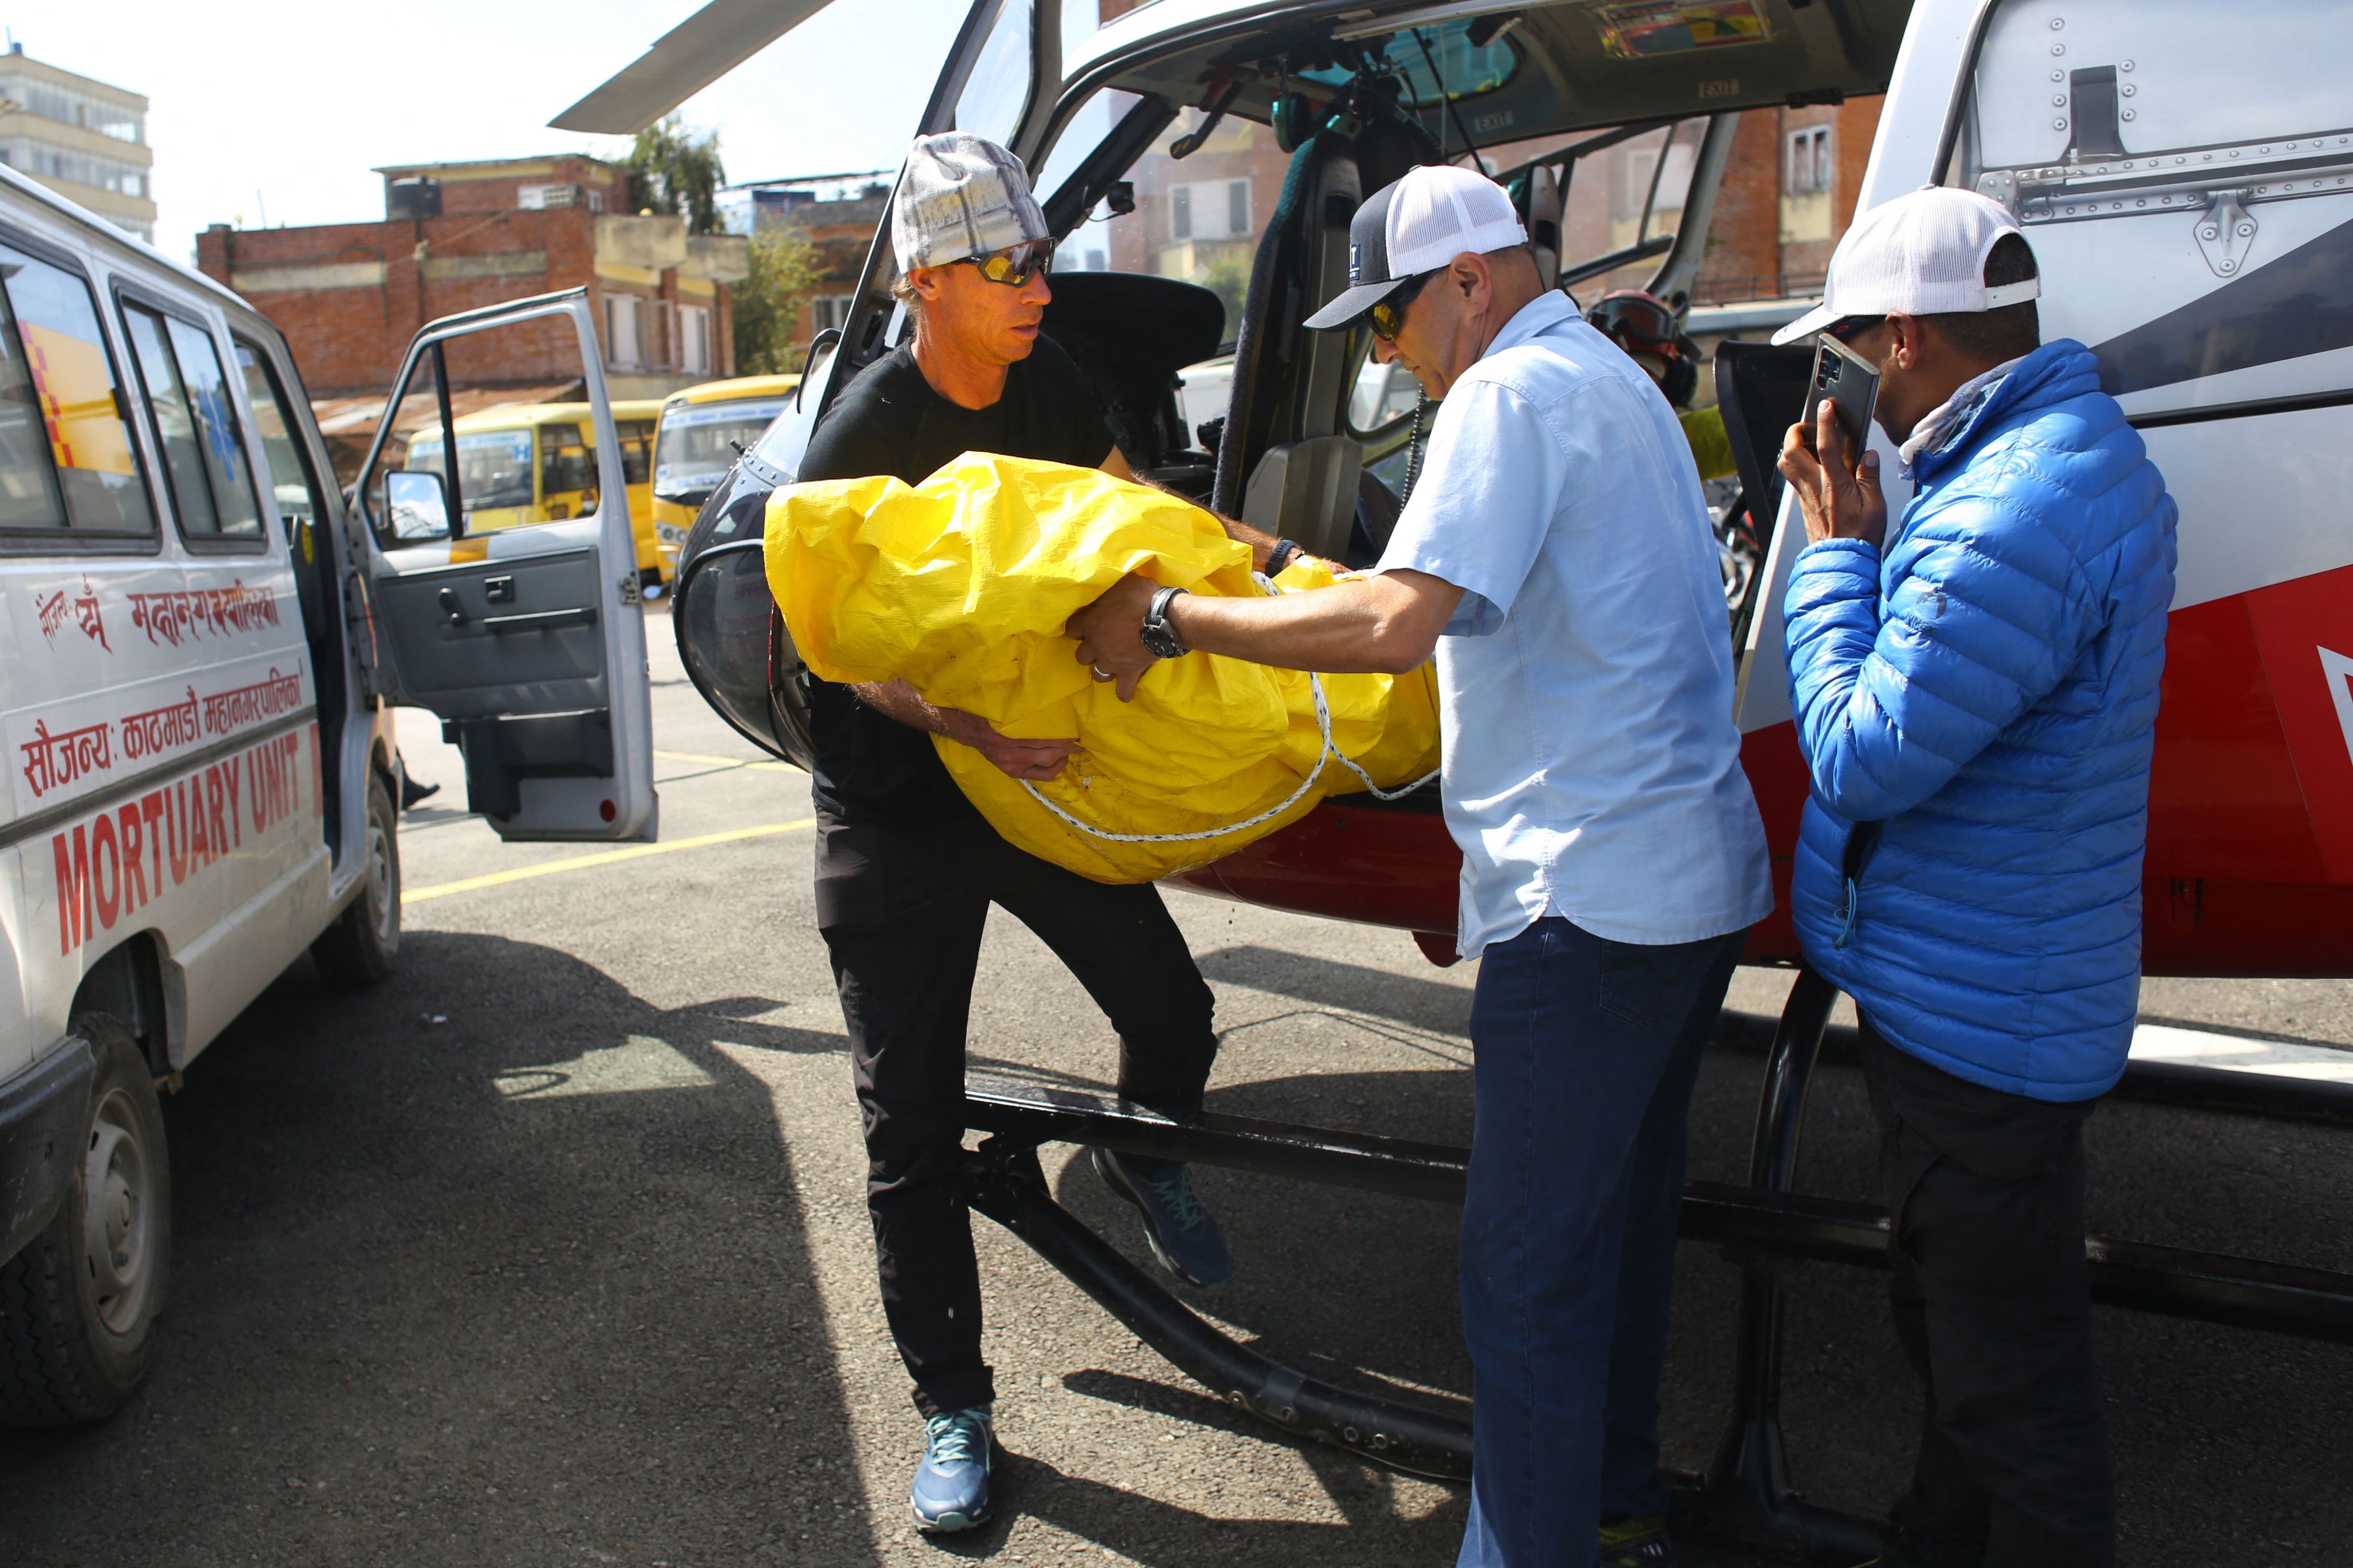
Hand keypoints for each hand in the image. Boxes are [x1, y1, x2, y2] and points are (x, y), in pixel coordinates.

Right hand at [935, 708, 1073, 779]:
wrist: (964, 726)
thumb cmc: (986, 711)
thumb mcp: (1003, 705)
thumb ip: (1024, 707)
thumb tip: (1053, 704)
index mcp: (1008, 733)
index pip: (1044, 737)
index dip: (1063, 735)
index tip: (1076, 729)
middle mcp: (1009, 752)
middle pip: (1049, 753)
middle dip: (1068, 747)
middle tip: (1080, 740)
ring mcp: (1011, 764)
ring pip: (1047, 765)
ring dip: (1063, 757)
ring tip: (1073, 749)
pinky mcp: (1012, 771)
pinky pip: (1039, 775)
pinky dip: (1052, 768)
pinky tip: (1059, 760)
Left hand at [1064, 571, 1161, 702]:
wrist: (1164, 618)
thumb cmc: (1142, 596)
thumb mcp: (1123, 582)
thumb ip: (1111, 589)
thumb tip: (1111, 583)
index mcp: (1090, 622)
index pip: (1072, 628)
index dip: (1078, 627)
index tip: (1085, 624)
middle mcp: (1096, 645)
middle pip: (1081, 655)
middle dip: (1089, 650)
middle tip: (1101, 643)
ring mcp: (1111, 662)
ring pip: (1097, 674)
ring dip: (1102, 669)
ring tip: (1110, 663)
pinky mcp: (1129, 672)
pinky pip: (1123, 690)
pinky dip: (1123, 692)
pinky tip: (1124, 692)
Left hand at [1778, 397, 1886, 548]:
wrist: (1841, 561)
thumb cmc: (1859, 537)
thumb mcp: (1875, 506)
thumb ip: (1870, 478)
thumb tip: (1868, 456)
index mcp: (1835, 484)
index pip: (1826, 446)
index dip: (1825, 423)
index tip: (1827, 406)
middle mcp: (1815, 487)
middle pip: (1792, 451)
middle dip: (1795, 431)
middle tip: (1808, 424)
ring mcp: (1805, 494)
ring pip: (1786, 464)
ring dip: (1791, 447)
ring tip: (1807, 441)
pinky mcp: (1802, 502)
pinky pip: (1791, 477)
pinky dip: (1795, 463)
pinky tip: (1809, 463)